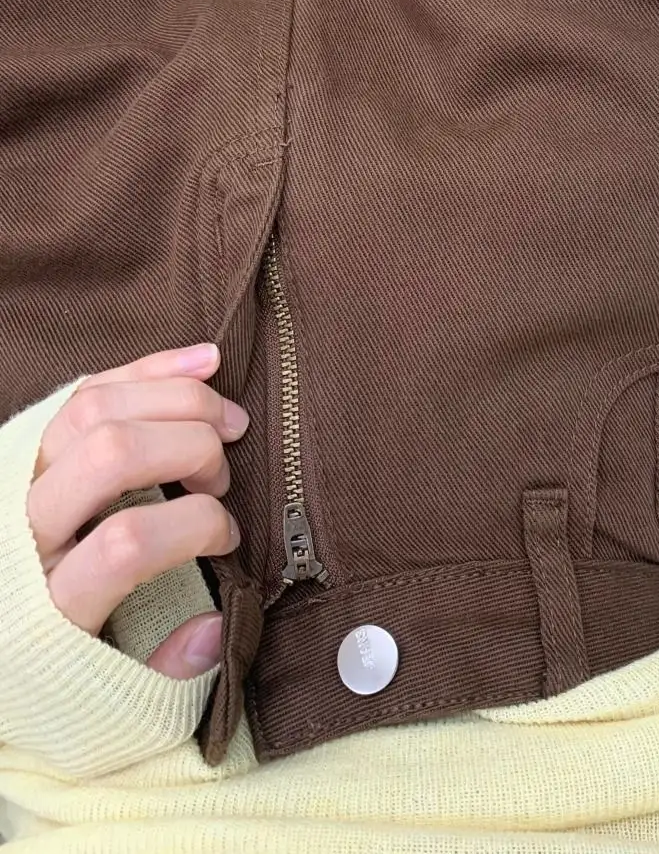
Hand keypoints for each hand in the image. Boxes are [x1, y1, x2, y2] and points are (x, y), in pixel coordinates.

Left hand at [29, 343, 247, 679]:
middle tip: (221, 477)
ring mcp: (16, 483)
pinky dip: (149, 368)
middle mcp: (23, 536)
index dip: (196, 525)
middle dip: (191, 449)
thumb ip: (163, 674)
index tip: (228, 540)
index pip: (125, 541)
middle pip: (111, 454)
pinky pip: (83, 388)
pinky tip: (204, 364)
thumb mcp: (103, 704)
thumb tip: (217, 625)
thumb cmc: (52, 671)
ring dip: (177, 399)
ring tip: (227, 423)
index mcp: (46, 609)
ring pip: (95, 406)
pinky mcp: (21, 449)